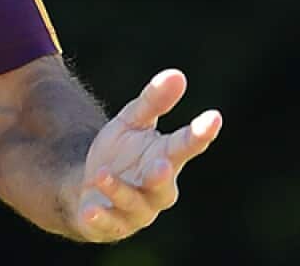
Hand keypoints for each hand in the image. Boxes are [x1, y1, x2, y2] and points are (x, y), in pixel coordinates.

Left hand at [74, 69, 221, 241]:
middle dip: (161, 177)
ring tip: (100, 174)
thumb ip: (153, 102)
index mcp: (166, 158)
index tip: (214, 116)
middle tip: (160, 165)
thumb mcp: (131, 122)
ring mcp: (136, 210)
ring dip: (119, 190)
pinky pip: (108, 224)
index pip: (186, 146)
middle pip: (164, 184)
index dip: (200, 133)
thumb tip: (178, 74)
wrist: (86, 186)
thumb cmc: (119, 153)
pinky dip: (100, 218)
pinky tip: (89, 209)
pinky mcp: (112, 225)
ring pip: (133, 204)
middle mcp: (157, 188)